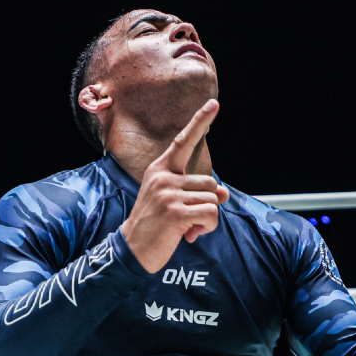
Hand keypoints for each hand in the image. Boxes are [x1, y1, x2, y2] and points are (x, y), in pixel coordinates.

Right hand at [119, 99, 229, 273]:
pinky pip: (210, 214)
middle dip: (208, 204)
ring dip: (207, 219)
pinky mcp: (175, 212)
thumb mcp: (174, 204)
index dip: (200, 122)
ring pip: (213, 199)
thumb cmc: (154, 227)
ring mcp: (168, 193)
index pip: (183, 142)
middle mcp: (163, 177)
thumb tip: (224, 193)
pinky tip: (190, 235)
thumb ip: (197, 194)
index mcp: (160, 170)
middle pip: (210, 182)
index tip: (214, 104)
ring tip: (187, 228)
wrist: (132, 251)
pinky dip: (208, 227)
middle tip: (190, 220)